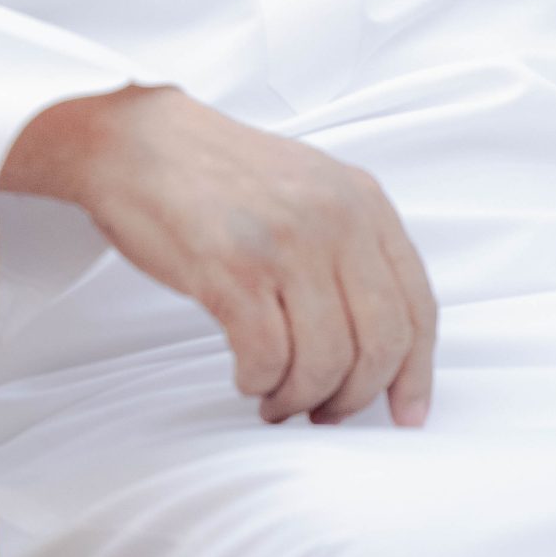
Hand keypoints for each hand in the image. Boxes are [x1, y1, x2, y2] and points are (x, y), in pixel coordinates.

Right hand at [0, 85, 437, 427]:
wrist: (137, 140)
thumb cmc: (221, 175)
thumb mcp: (311, 188)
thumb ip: (353, 248)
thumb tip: (382, 345)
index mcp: (364, 200)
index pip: (417, 306)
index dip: (416, 374)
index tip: (406, 416)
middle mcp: (336, 218)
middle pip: (380, 343)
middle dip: (355, 396)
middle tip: (325, 414)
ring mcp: (285, 242)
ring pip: (325, 360)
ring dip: (301, 397)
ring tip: (276, 398)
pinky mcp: (232, 267)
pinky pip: (266, 357)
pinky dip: (259, 382)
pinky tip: (246, 375)